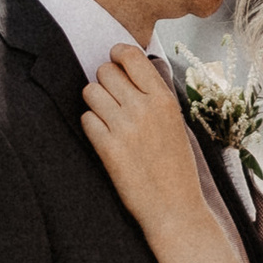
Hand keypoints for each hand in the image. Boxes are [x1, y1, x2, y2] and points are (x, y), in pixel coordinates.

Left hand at [80, 45, 207, 241]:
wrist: (175, 208)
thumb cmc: (175, 167)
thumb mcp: (175, 123)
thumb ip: (153, 96)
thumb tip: (125, 72)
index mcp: (164, 99)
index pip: (131, 56)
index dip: (117, 55)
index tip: (115, 64)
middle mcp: (144, 108)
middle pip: (105, 71)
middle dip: (104, 82)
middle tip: (111, 100)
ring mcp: (125, 127)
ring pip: (90, 92)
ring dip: (94, 103)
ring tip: (107, 119)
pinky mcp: (108, 148)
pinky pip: (86, 119)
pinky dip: (91, 127)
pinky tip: (105, 139)